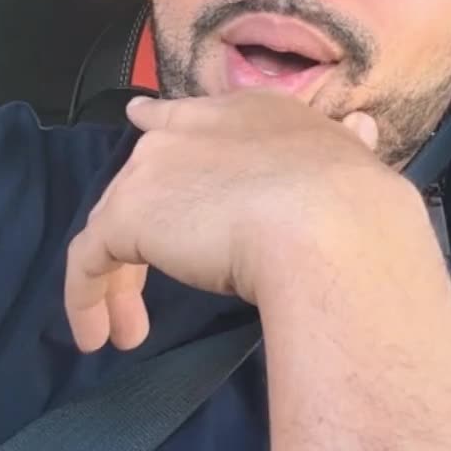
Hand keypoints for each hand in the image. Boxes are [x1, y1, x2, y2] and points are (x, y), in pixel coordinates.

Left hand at [63, 90, 408, 352]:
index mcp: (250, 114)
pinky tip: (95, 336)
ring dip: (120, 284)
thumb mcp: (352, 164)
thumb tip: (364, 127)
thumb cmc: (351, 203)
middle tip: (146, 294)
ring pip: (117, 225)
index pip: (188, 116)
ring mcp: (153, 169)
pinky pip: (89, 261)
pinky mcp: (125, 215)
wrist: (327, 223)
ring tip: (128, 333)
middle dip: (145, 235)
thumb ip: (348, 149)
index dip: (164, 125)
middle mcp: (192, 129)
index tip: (143, 120)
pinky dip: (87, 299)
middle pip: (147, 179)